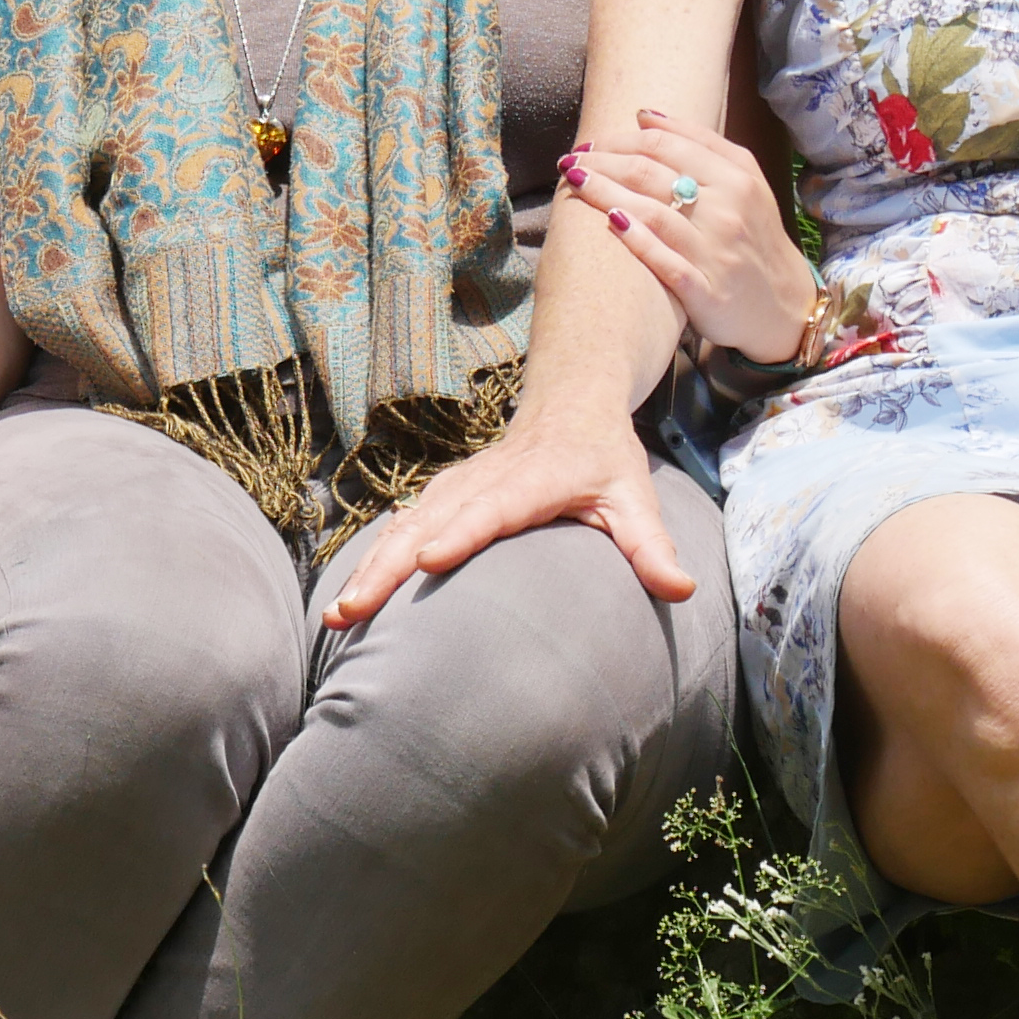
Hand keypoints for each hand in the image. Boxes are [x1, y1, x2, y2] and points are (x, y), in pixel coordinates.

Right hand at [320, 402, 694, 629]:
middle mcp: (483, 480)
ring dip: (368, 568)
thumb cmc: (603, 458)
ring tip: (338, 615)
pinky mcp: (441, 495)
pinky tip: (348, 594)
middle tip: (352, 611)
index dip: (458, 534)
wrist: (569, 403)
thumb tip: (681, 590)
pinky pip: (398, 526)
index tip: (426, 561)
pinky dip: (370, 558)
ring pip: (401, 526)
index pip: (490, 509)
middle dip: (386, 567)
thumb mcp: (634, 496)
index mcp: (530, 479)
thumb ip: (651, 545)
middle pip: (425, 522)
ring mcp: (456, 486)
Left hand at [563, 107, 813, 364]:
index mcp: (736, 176)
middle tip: (569, 160)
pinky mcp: (706, 291)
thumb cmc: (753, 237)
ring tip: (573, 182)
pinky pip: (666, 261)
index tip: (589, 142)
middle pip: (651, 173)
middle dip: (603, 162)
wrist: (787, 307)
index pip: (666, 144)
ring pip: (652, 212)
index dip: (620, 139)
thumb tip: (644, 114)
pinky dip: (637, 241)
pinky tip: (610, 223)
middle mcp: (727, 209)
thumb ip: (700, 144)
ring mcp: (716, 251)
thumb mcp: (744, 182)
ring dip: (605, 193)